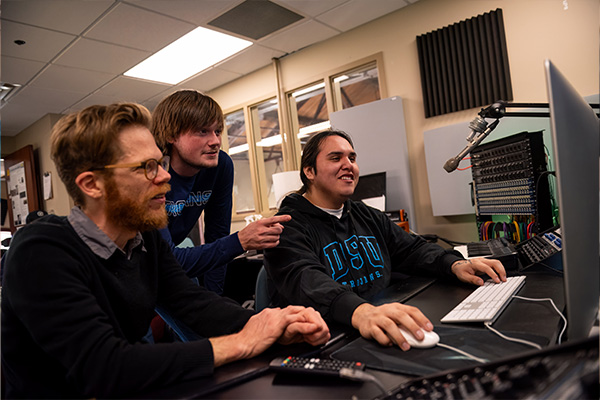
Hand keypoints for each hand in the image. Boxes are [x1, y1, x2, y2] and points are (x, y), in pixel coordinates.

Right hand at [209, 306, 328, 366]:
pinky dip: (305, 323)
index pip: (288, 311)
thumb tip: (272, 328)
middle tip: (315, 321)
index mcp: (269, 314)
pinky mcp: (277, 323)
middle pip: (294, 308)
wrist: (241, 343)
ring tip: (318, 324)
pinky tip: (313, 328)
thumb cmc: (247, 340)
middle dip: (306, 314)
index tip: (305, 320)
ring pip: (297, 311)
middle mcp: (273, 312)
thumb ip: (267, 326)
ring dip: (308, 317)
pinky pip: (295, 320)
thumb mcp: (259, 330)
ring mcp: (275, 316)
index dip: (298, 315)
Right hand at [237, 215, 291, 250]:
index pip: (273, 219)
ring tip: (271, 235)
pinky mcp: (262, 245)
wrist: (241, 240)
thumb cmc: (249, 231)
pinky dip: (276, 242)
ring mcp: (262, 238)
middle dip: (278, 230)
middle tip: (275, 230)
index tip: (288, 217)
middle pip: (278, 229)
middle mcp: (261, 230)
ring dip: (276, 236)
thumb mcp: (257, 223)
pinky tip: (272, 240)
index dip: (282, 218)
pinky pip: (274, 244)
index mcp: (260, 223)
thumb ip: (268, 223)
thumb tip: (280, 225)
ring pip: (277, 237)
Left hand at [277, 306, 329, 345]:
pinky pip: (326, 336)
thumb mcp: (290, 329)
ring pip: (326, 333)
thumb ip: (302, 327)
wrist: (282, 333)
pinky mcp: (320, 327)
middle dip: (314, 337)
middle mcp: (314, 314)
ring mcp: (318, 320)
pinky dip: (318, 340)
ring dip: (315, 339)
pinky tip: (309, 337)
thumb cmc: (284, 331)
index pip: (319, 326)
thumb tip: (314, 326)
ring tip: (305, 336)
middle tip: (304, 336)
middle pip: (324, 330)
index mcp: (308, 312)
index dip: (312, 333)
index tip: (304, 334)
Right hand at [351, 303, 433, 350]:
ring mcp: (378, 318)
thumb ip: (407, 323)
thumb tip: (422, 334)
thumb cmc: (383, 317)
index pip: (411, 310)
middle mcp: (387, 311)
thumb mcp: (395, 316)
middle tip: (420, 337)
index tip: (429, 328)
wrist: (362, 315)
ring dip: (399, 337)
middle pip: (401, 316)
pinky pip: (378, 334)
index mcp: (396, 307)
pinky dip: (385, 340)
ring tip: (406, 346)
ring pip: (390, 325)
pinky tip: (390, 344)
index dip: (421, 319)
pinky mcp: (370, 327)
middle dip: (412, 327)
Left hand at [451, 257, 506, 285]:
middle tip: (504, 280)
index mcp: (475, 263)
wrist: (458, 265)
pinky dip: (500, 269)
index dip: (493, 274)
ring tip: (504, 278)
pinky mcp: (486, 262)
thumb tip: (481, 283)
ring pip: (496, 262)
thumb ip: (472, 279)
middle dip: (501, 271)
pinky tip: (501, 275)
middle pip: (494, 262)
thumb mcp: (464, 277)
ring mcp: (484, 260)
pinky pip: (495, 264)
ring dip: (502, 269)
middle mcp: (481, 260)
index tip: (497, 281)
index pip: (487, 268)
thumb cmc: (461, 270)